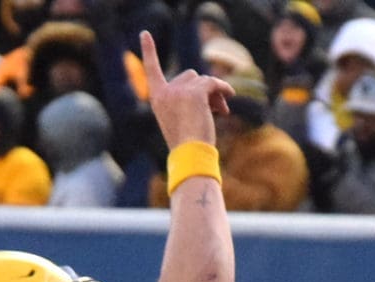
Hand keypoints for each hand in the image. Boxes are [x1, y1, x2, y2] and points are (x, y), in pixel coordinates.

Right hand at [141, 31, 228, 149]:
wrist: (190, 154)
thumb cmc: (188, 144)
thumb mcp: (181, 119)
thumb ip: (188, 100)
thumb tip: (212, 87)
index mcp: (157, 99)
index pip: (151, 70)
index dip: (149, 51)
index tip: (144, 34)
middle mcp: (165, 91)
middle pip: (190, 75)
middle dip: (204, 89)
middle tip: (215, 109)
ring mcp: (179, 90)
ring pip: (203, 80)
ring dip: (215, 93)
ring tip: (220, 112)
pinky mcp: (195, 92)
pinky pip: (213, 83)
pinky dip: (224, 89)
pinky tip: (230, 98)